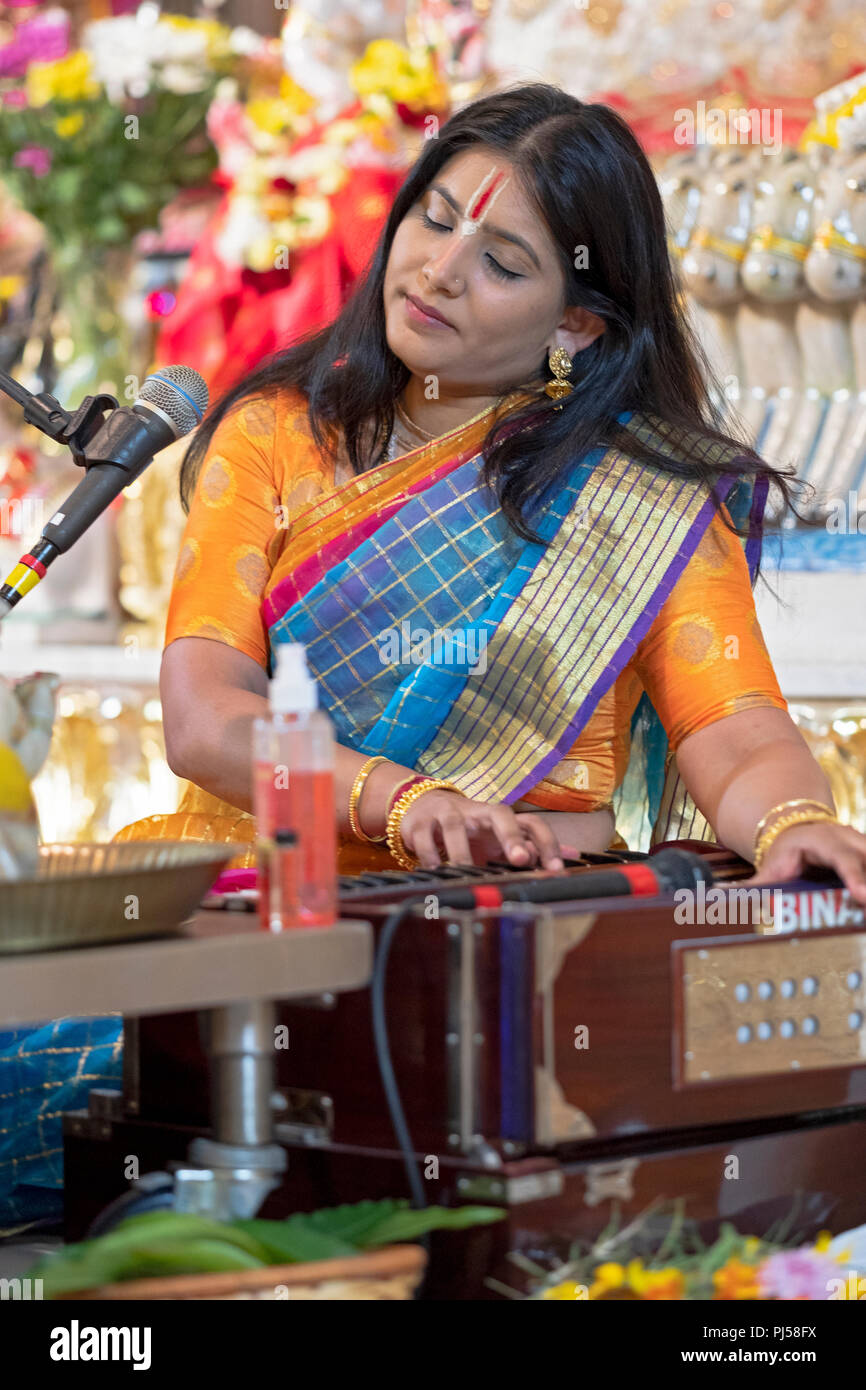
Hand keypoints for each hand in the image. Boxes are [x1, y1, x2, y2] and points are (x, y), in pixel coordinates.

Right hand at [399, 790, 564, 870]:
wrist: (421, 806)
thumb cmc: (469, 827)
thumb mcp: (497, 836)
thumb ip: (531, 845)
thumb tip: (572, 854)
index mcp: (500, 817)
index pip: (531, 822)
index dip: (546, 841)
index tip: (556, 867)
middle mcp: (476, 812)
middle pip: (499, 814)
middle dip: (510, 835)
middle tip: (519, 859)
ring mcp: (446, 814)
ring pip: (454, 825)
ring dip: (460, 851)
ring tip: (464, 872)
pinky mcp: (419, 823)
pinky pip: (423, 837)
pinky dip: (430, 855)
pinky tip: (436, 870)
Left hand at [743, 821, 865, 904]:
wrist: (798, 832)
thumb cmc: (785, 854)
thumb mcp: (771, 866)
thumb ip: (755, 887)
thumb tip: (727, 899)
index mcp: (823, 840)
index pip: (841, 857)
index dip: (854, 875)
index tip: (863, 895)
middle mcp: (848, 838)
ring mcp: (864, 845)